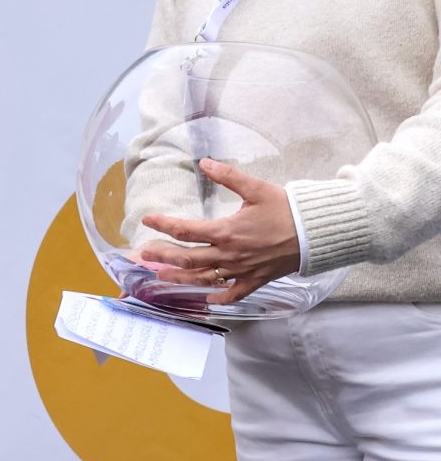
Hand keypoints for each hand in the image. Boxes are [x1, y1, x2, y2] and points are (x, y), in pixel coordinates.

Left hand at [139, 159, 303, 305]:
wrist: (317, 232)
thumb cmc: (287, 209)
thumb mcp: (256, 188)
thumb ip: (228, 175)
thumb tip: (204, 162)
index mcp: (226, 231)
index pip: (185, 230)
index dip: (164, 224)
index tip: (148, 220)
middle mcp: (229, 254)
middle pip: (188, 258)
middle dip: (163, 255)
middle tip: (144, 253)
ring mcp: (241, 270)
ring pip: (204, 278)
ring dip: (181, 278)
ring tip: (162, 275)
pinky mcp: (256, 280)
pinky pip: (234, 294)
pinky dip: (219, 298)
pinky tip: (207, 299)